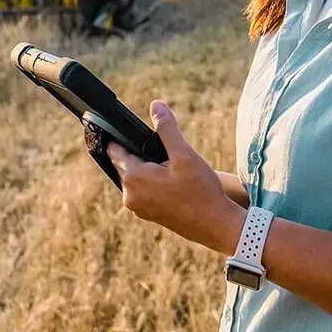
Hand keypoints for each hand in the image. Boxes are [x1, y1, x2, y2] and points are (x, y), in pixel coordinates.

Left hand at [105, 101, 242, 253]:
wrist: (216, 225)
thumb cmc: (201, 190)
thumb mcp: (184, 154)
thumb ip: (167, 129)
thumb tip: (156, 105)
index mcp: (134, 179)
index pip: (115, 151)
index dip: (119, 137)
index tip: (121, 128)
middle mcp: (130, 196)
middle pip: (125, 164)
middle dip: (139, 153)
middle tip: (162, 149)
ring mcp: (138, 208)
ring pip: (135, 178)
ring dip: (146, 168)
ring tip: (170, 164)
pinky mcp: (148, 215)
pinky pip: (143, 191)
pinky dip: (152, 182)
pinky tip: (173, 180)